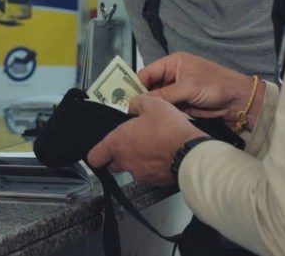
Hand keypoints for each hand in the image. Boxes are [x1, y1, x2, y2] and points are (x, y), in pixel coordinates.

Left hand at [86, 95, 205, 185]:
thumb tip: (132, 106)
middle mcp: (125, 161)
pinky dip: (151, 166)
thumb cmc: (168, 128)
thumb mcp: (152, 103)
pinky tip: (162, 154)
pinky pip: (147, 174)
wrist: (190, 152)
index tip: (102, 147)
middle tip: (130, 142)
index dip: (96, 152)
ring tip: (150, 146)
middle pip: (111, 164)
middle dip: (117, 155)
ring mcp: (139, 174)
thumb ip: (136, 103)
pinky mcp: (154, 181)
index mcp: (118, 143)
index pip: (93, 157)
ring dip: (136, 160)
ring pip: (130, 169)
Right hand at [139, 52, 255, 122]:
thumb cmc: (215, 85)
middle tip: (130, 112)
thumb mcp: (188, 87)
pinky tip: (151, 121)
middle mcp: (172, 75)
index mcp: (173, 63)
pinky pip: (166, 108)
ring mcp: (176, 91)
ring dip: (150, 107)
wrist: (238, 101)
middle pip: (149, 86)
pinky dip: (160, 114)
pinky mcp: (181, 104)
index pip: (147, 72)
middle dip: (142, 97)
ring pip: (156, 99)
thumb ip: (164, 95)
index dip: (137, 85)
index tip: (127, 100)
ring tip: (138, 118)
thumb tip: (141, 102)